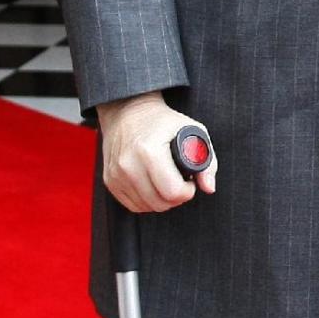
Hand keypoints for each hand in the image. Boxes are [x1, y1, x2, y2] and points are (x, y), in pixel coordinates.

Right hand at [96, 91, 217, 212]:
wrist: (128, 111)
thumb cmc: (163, 121)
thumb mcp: (193, 131)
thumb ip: (207, 161)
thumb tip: (209, 187)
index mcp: (149, 151)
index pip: (172, 191)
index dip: (188, 191)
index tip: (190, 180)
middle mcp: (128, 164)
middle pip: (160, 203)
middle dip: (176, 197)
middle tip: (181, 182)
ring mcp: (116, 174)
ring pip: (146, 207)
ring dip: (162, 200)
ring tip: (167, 182)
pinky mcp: (110, 180)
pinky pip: (133, 205)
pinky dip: (147, 201)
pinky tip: (154, 186)